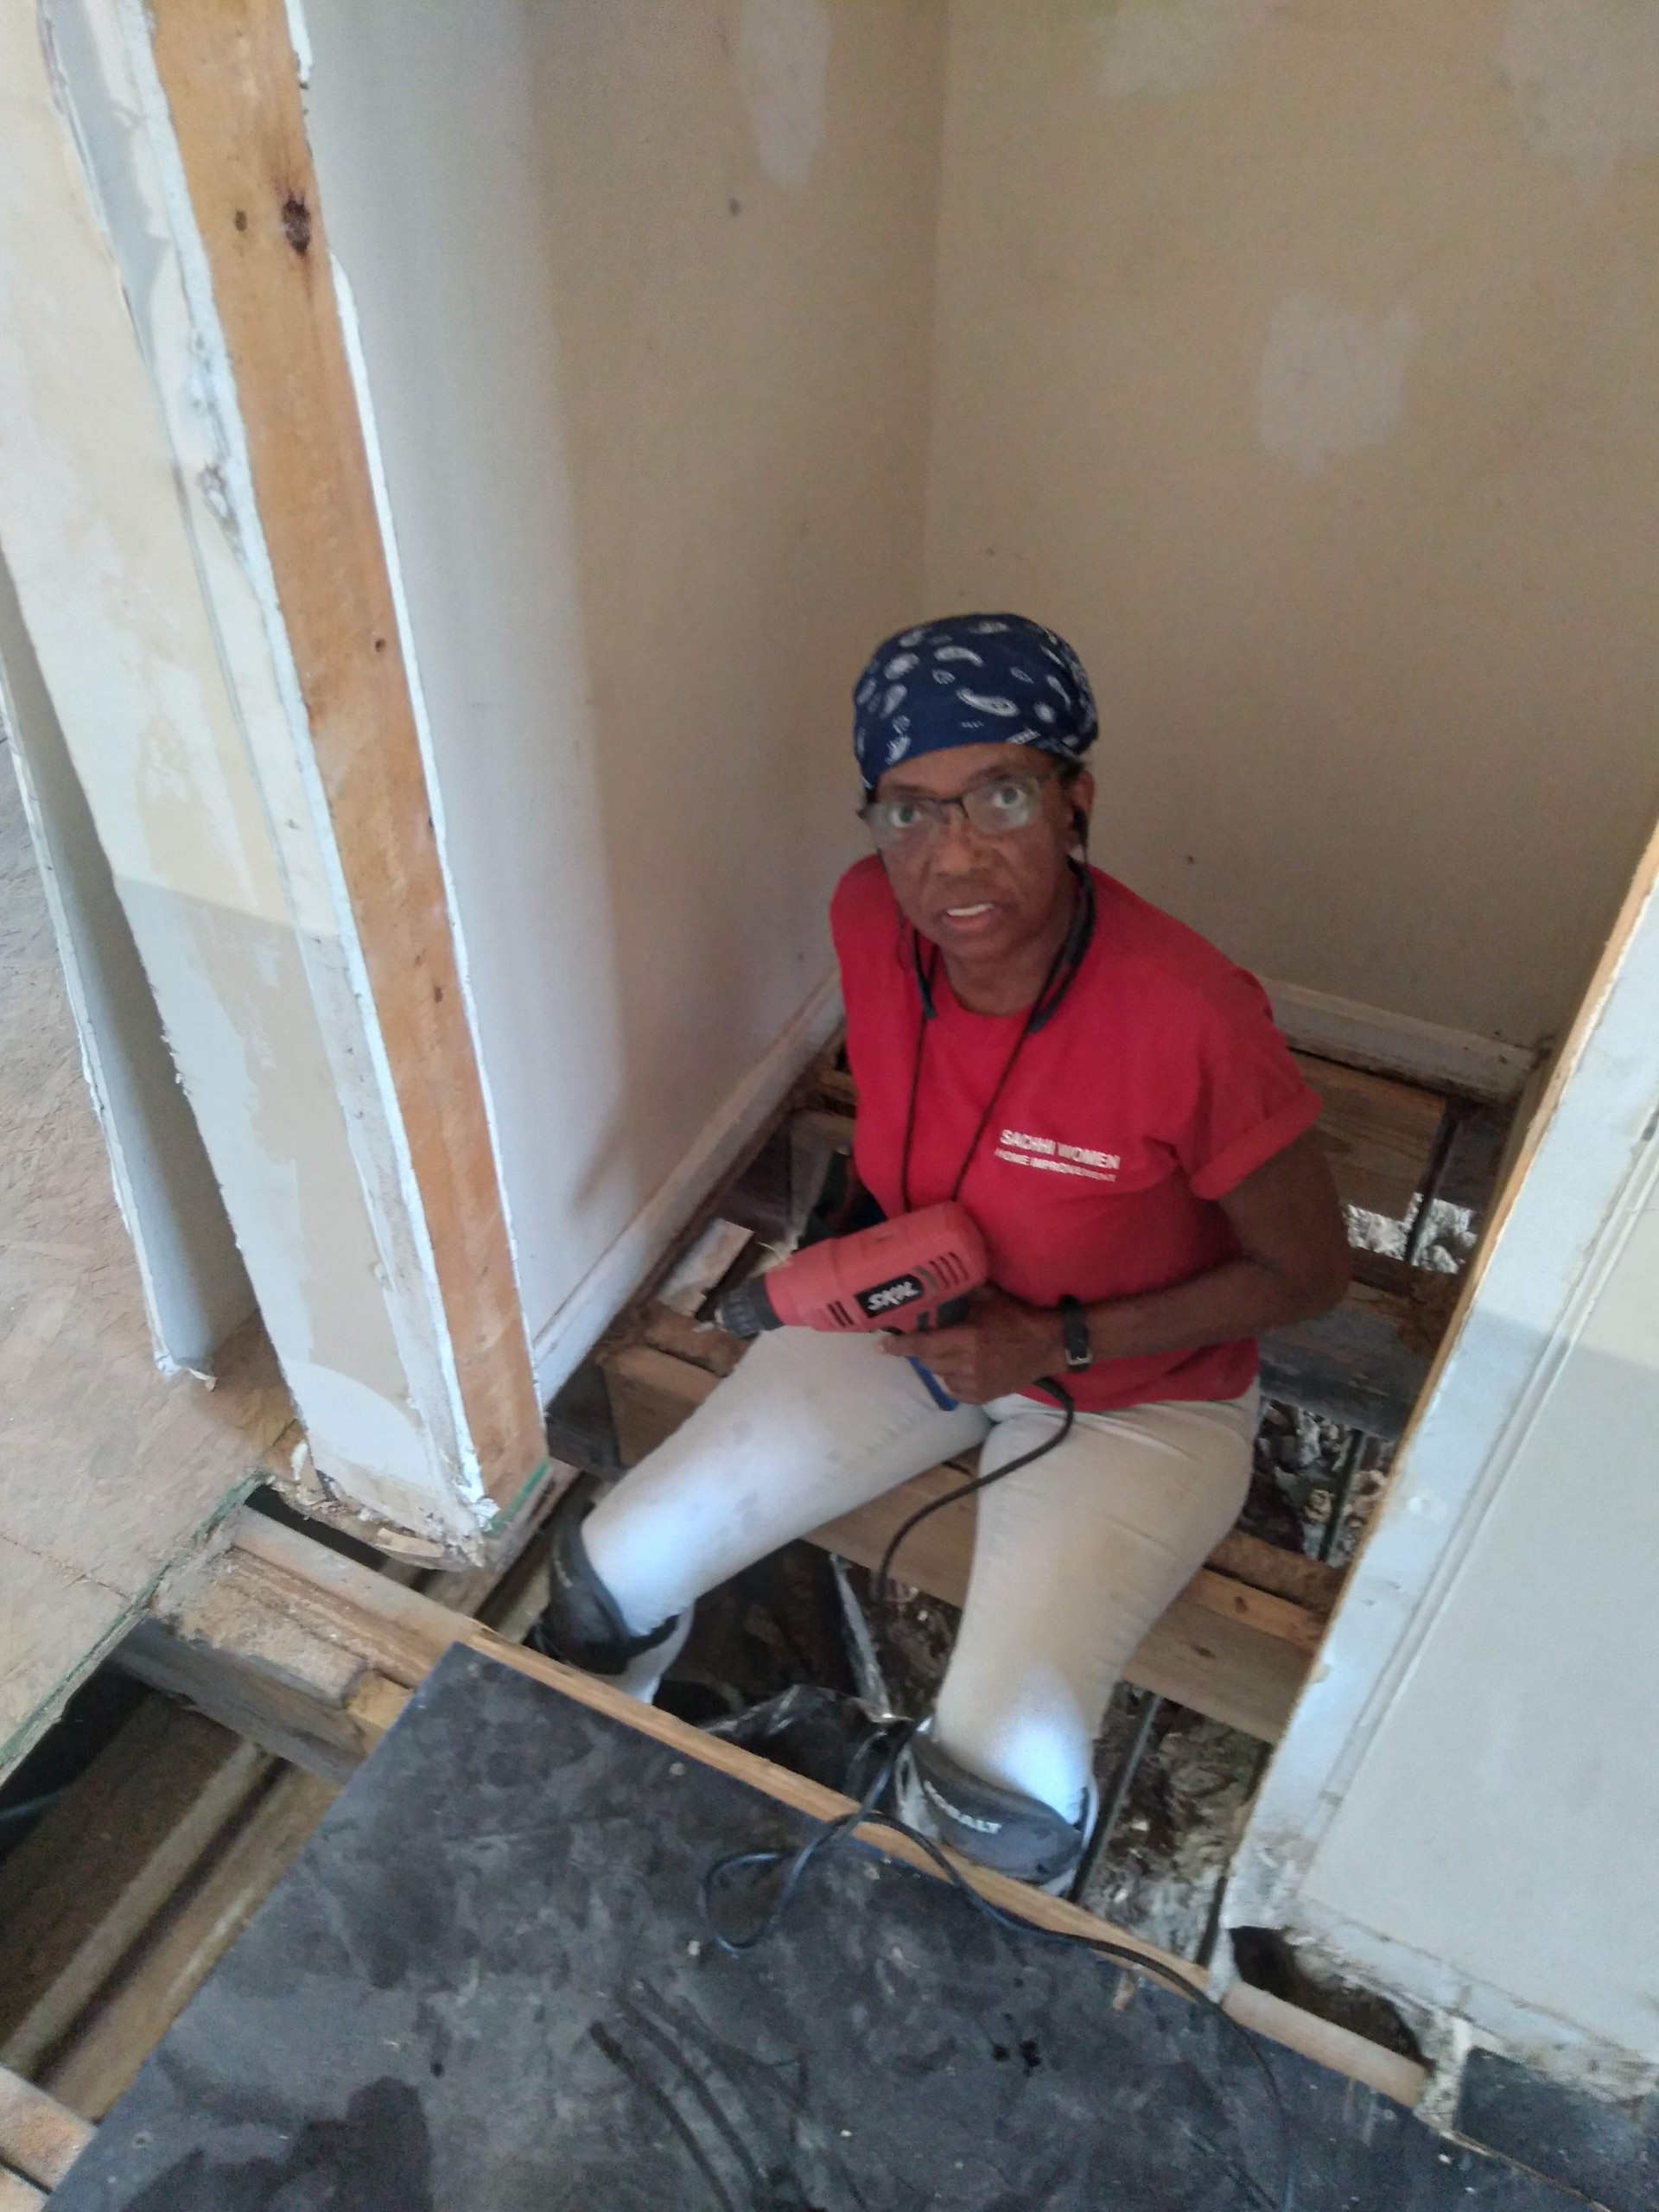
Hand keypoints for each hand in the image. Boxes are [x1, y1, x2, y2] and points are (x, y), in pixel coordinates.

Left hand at [880, 1285, 1064, 1404]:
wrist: (1048, 1346)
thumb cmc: (1018, 1318)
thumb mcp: (989, 1298)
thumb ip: (962, 1295)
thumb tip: (937, 1287)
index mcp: (967, 1338)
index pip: (923, 1345)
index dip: (900, 1346)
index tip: (881, 1346)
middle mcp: (967, 1364)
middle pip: (928, 1361)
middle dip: (924, 1350)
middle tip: (928, 1339)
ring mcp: (975, 1383)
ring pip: (941, 1376)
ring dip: (941, 1364)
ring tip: (954, 1352)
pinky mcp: (983, 1396)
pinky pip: (955, 1390)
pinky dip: (953, 1379)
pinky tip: (964, 1367)